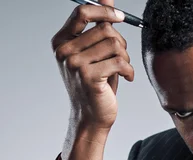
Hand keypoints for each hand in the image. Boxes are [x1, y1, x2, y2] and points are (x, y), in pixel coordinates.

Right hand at [51, 0, 133, 159]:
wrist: (91, 115)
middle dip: (121, 43)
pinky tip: (127, 78)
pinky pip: (120, 62)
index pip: (82, 12)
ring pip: (115, 46)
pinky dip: (130, 70)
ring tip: (123, 70)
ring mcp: (75, 64)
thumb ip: (99, 25)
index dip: (104, 10)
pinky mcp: (89, 77)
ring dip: (126, 58)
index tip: (120, 17)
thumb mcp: (96, 52)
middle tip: (123, 58)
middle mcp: (64, 51)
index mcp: (62, 41)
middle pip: (105, 30)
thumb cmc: (97, 83)